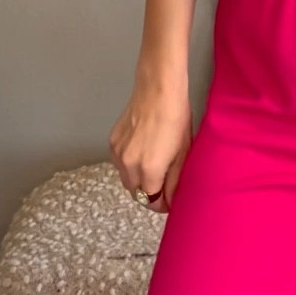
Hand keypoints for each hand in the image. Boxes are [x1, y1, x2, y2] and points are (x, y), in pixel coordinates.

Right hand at [108, 76, 191, 215]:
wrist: (158, 90)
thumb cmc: (176, 118)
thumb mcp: (183, 153)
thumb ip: (175, 181)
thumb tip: (171, 199)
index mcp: (149, 170)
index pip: (151, 201)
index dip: (161, 205)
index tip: (169, 202)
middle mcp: (129, 165)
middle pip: (136, 193)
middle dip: (149, 195)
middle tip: (163, 187)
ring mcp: (117, 153)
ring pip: (126, 179)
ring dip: (138, 181)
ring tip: (154, 170)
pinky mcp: (112, 142)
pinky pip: (120, 164)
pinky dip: (130, 166)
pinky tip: (143, 154)